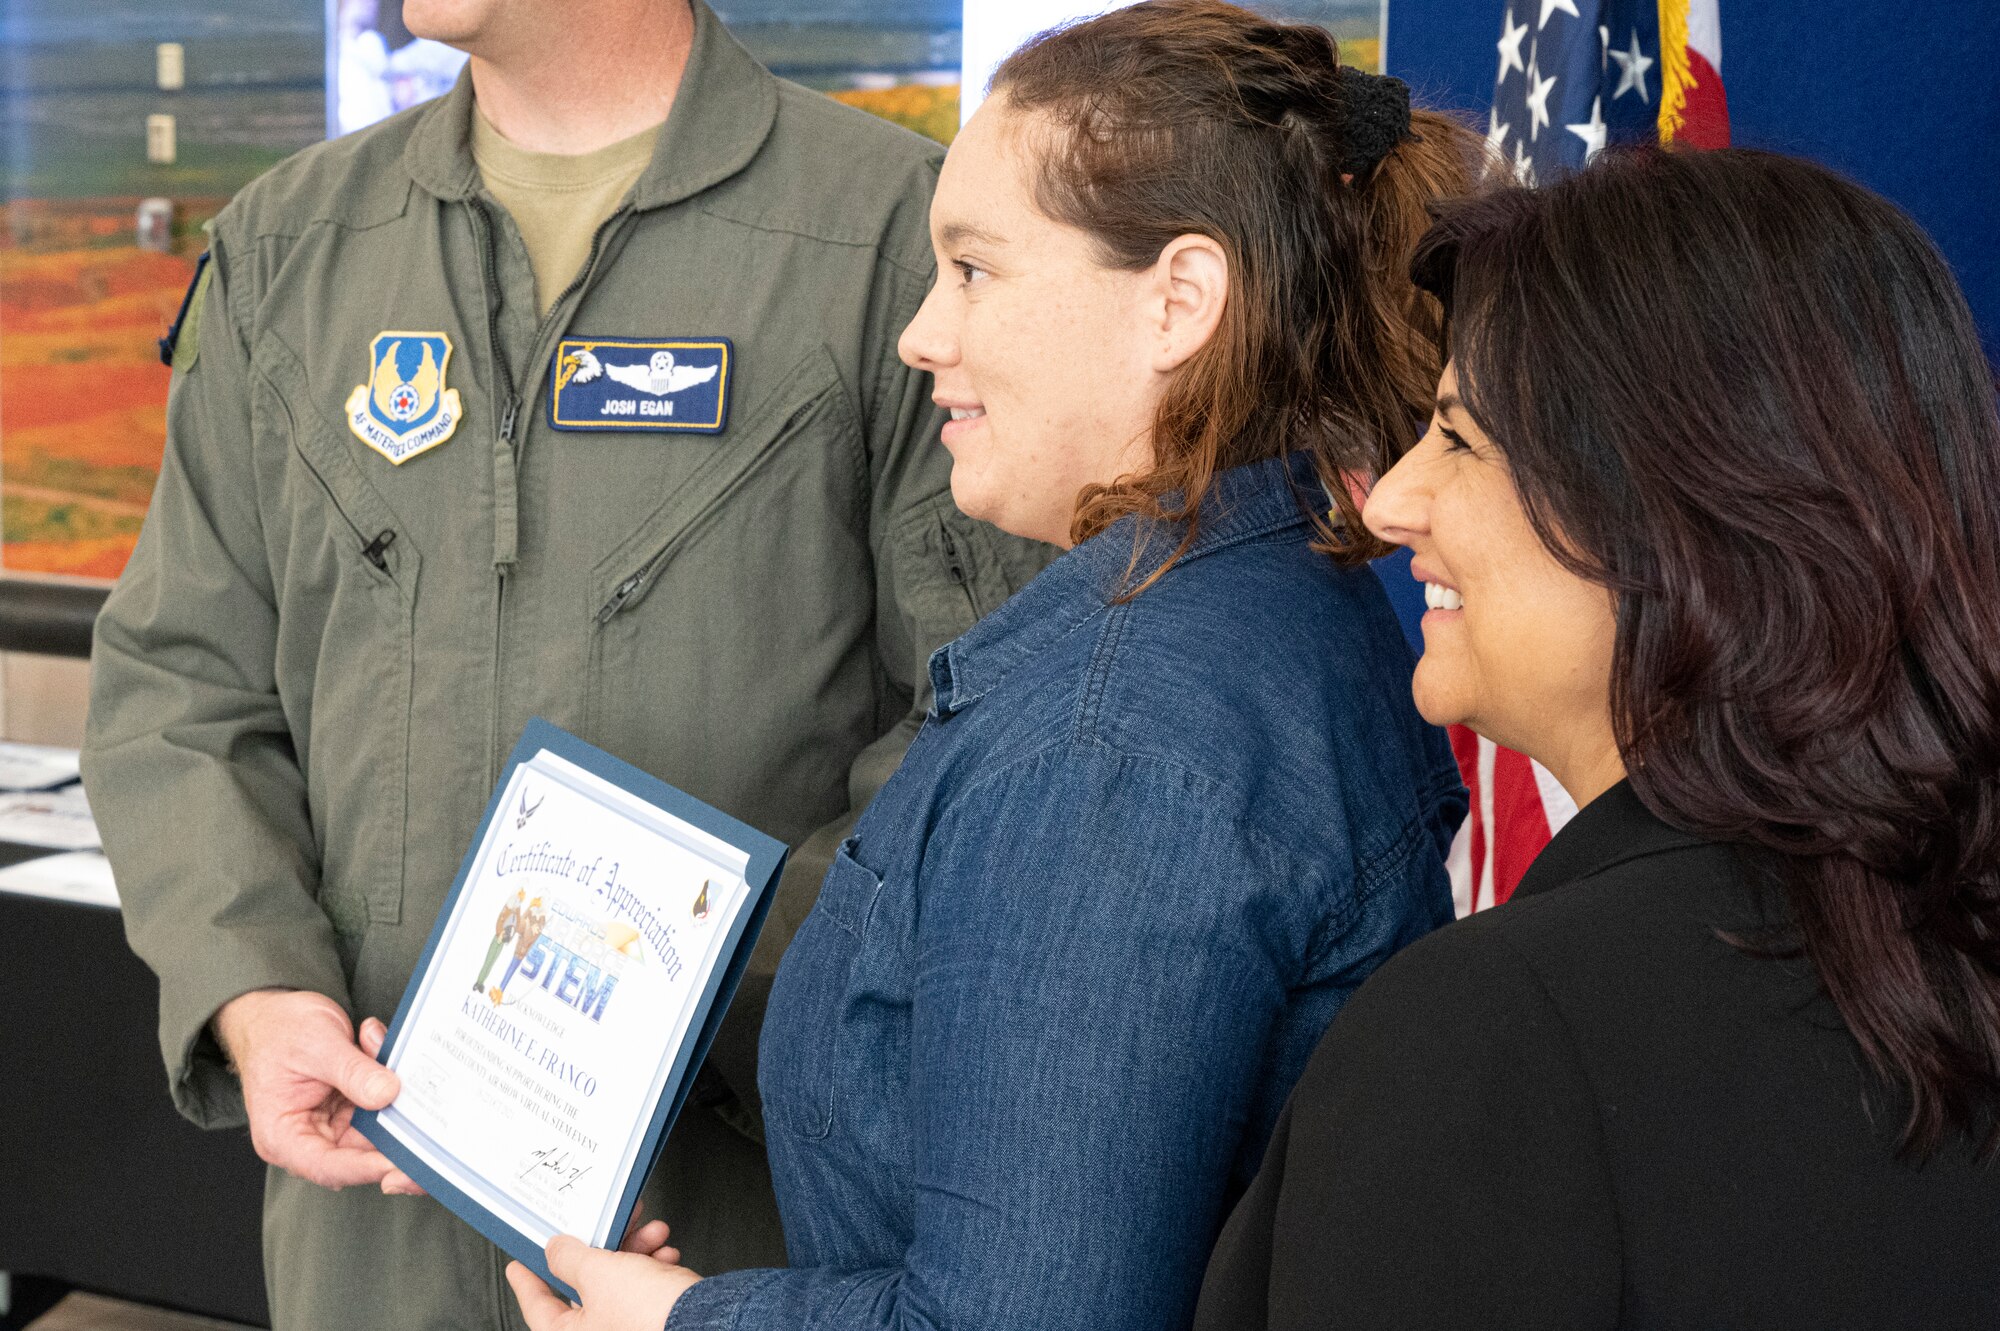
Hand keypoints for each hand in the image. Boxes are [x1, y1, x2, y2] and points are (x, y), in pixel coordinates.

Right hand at [212, 989, 417, 1194]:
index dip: (366, 1169)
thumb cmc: (279, 1029)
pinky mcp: (349, 1109)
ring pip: (376, 1133)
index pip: (327, 1165)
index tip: (402, 1165)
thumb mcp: (317, 1043)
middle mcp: (307, 1138)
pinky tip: (400, 1063)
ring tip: (421, 1088)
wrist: (273, 1013)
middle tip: (436, 1146)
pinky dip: (392, 1088)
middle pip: (358, 1158)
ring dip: (398, 1110)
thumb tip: (388, 1094)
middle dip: (397, 1149)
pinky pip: (379, 1108)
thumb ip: (353, 1071)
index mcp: (282, 1135)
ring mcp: (331, 1125)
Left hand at [506, 1229, 700, 1330]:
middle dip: (603, 1248)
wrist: (707, 1320)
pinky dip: (653, 1265)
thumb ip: (570, 1258)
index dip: (526, 1279)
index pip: (537, 1306)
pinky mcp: (652, 1318)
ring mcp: (626, 1326)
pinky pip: (644, 1286)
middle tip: (606, 1226)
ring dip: (636, 1249)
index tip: (519, 1263)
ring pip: (618, 1280)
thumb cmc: (651, 1314)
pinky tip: (665, 1251)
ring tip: (652, 1234)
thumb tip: (555, 1249)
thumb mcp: (599, 1273)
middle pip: (584, 1286)